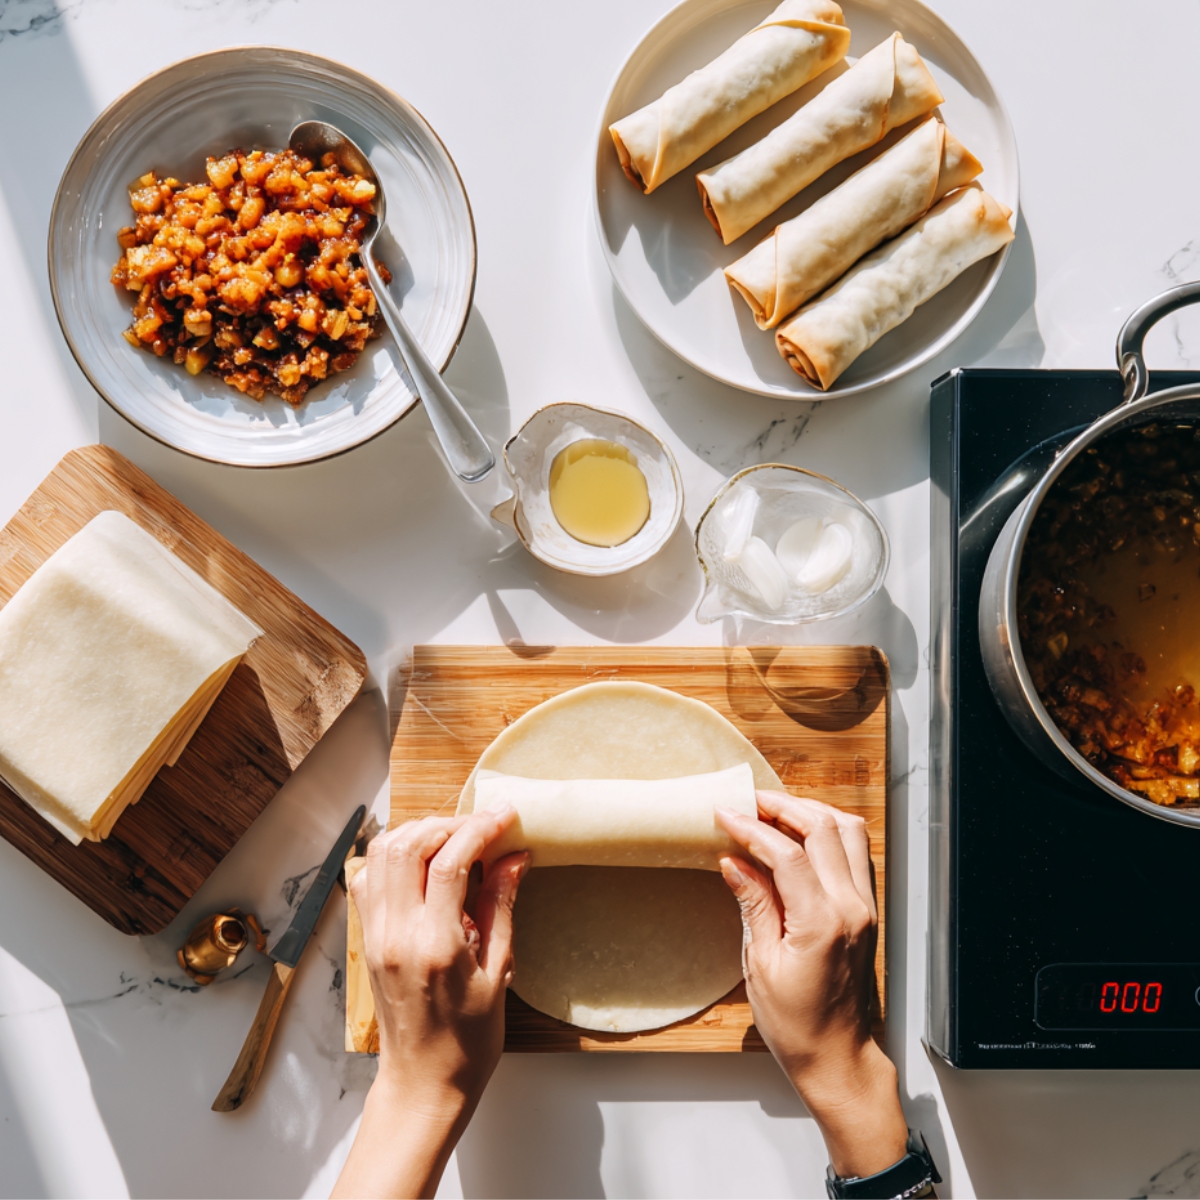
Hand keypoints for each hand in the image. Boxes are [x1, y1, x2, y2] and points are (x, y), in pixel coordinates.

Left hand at [332, 808, 526, 1198]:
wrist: (423, 1083)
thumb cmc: (469, 1039)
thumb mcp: (499, 972)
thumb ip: (500, 906)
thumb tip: (514, 857)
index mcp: (435, 945)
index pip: (451, 861)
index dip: (480, 828)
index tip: (505, 815)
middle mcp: (396, 934)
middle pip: (408, 845)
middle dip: (448, 823)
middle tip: (480, 827)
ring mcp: (375, 935)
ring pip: (382, 854)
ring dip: (418, 833)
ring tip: (453, 839)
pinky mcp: (367, 938)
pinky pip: (368, 877)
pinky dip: (393, 855)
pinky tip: (423, 861)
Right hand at [716, 791, 907, 1179]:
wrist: (838, 1058)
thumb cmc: (797, 1025)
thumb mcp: (760, 964)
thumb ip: (752, 903)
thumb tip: (734, 861)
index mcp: (822, 923)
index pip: (787, 854)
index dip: (751, 828)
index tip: (724, 816)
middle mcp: (852, 908)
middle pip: (823, 828)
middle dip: (782, 807)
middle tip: (748, 803)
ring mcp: (865, 907)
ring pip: (848, 832)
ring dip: (810, 813)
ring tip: (773, 812)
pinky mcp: (867, 910)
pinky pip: (856, 853)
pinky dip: (828, 833)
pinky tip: (799, 837)